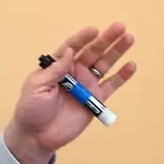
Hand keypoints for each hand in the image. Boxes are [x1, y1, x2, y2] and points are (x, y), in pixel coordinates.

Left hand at [4, 23, 136, 163]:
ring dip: (117, 52)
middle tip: (120, 27)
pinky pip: (111, 85)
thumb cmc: (31, 109)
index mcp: (58, 66)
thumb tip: (68, 51)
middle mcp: (75, 72)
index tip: (94, 30)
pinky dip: (122, 76)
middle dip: (106, 40)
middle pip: (93, 52)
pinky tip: (131, 65)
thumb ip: (54, 70)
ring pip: (105, 65)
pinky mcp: (95, 100)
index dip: (83, 38)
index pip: (72, 47)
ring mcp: (86, 85)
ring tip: (129, 38)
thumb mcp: (36, 86)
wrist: (37, 136)